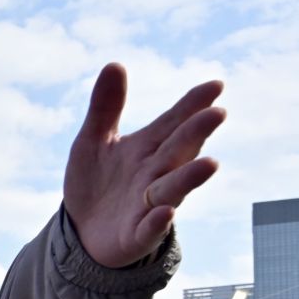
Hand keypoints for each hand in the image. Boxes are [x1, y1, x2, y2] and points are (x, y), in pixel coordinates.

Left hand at [62, 63, 224, 267]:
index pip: (174, 122)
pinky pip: (149, 229)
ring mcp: (149, 204)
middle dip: (197, 133)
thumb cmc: (96, 183)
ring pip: (173, 189)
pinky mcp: (136, 234)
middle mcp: (156, 173)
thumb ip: (105, 107)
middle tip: (217, 113)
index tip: (215, 85)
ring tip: (210, 163)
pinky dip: (157, 221)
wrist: (82, 232)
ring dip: (190, 177)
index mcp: (148, 148)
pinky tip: (163, 211)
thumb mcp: (93, 141)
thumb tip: (114, 64)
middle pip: (180, 151)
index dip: (193, 104)